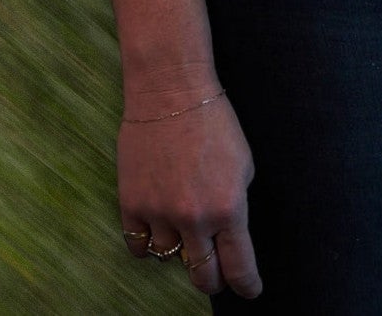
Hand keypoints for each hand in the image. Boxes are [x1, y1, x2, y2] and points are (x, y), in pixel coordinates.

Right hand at [118, 85, 261, 298]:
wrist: (171, 92)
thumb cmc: (213, 121)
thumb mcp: (243, 163)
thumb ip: (236, 203)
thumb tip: (230, 233)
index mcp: (229, 208)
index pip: (239, 268)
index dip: (246, 286)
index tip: (249, 290)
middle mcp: (194, 219)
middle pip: (203, 276)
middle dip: (213, 280)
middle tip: (216, 274)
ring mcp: (160, 214)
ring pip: (170, 259)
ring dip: (179, 251)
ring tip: (184, 235)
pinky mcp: (132, 205)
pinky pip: (139, 247)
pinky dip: (148, 246)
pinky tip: (157, 235)